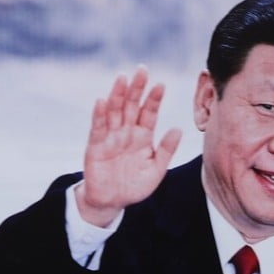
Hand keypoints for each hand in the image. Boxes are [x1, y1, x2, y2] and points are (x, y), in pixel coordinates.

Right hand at [77, 66, 182, 226]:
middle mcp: (126, 132)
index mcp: (142, 136)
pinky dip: (99, 115)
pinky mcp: (95, 146)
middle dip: (136, 88)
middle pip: (131, 105)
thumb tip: (178, 129)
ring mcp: (110, 137)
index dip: (154, 99)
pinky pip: (97, 128)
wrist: (111, 202)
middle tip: (142, 70)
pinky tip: (102, 101)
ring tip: (122, 78)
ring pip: (114, 111)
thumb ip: (165, 150)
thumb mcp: (155, 170)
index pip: (149, 112)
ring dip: (117, 94)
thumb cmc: (134, 186)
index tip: (161, 85)